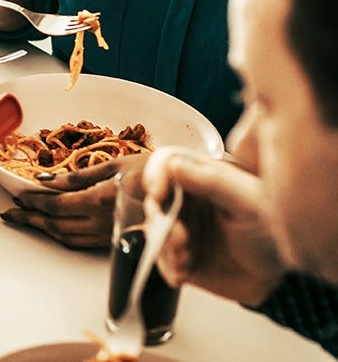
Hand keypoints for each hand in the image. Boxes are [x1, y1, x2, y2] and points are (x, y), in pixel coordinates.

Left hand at [1, 153, 142, 248]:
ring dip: (43, 230)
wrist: (187, 192)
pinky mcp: (116, 241)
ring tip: (26, 220)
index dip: (34, 203)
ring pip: (67, 238)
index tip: (18, 197)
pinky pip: (82, 243)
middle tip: (11, 213)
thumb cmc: (153, 172)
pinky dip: (62, 236)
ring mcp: (110, 235)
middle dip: (31, 219)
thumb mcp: (114, 165)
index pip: (57, 205)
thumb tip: (46, 180)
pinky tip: (53, 229)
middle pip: (57, 225)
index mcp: (101, 200)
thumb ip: (78, 176)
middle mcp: (104, 222)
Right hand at [143, 148, 285, 305]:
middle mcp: (189, 202)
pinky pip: (163, 261)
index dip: (156, 176)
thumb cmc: (275, 229)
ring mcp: (184, 231)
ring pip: (156, 232)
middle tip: (179, 236)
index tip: (159, 194)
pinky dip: (168, 267)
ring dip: (165, 246)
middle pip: (156, 201)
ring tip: (185, 258)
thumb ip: (214, 181)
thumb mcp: (250, 200)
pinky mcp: (183, 258)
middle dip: (161, 220)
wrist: (285, 276)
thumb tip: (176, 165)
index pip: (167, 165)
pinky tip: (182, 273)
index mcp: (203, 179)